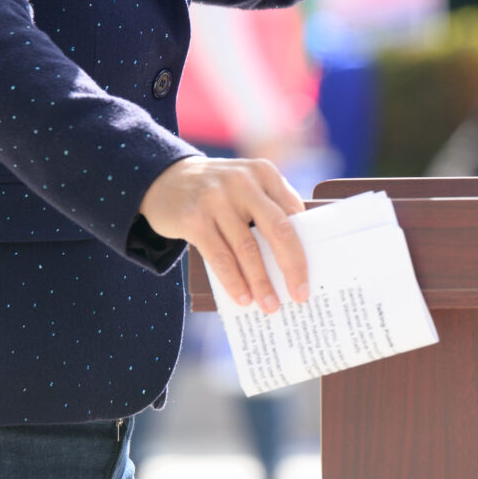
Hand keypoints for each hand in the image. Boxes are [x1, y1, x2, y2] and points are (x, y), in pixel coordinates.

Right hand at [138, 156, 307, 311]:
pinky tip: (243, 298)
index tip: (314, 274)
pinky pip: (219, 257)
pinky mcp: (193, 218)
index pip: (293, 212)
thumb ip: (269, 209)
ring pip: (247, 248)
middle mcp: (242, 182)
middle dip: (292, 266)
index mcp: (264, 173)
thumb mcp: (246, 186)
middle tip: (300, 295)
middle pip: (277, 229)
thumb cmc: (217, 192)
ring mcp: (216, 199)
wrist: (163, 179)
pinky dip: (233, 281)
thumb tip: (293, 260)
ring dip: (261, 282)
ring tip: (270, 305)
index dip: (305, 245)